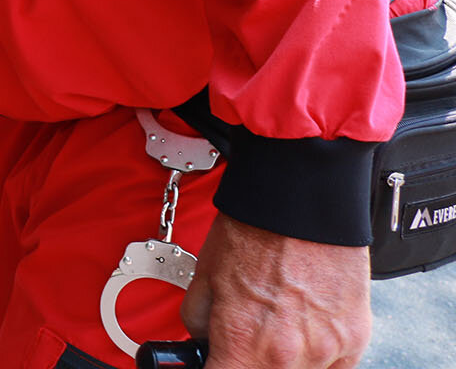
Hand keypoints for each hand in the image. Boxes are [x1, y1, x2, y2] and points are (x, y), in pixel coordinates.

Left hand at [180, 214, 368, 367]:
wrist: (302, 202)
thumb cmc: (253, 231)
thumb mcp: (204, 277)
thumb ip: (199, 322)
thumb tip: (201, 341)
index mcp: (245, 343)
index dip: (212, 367)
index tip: (213, 358)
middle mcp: (289, 355)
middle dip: (246, 360)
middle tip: (243, 337)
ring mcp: (327, 350)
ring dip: (282, 360)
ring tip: (275, 322)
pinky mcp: (355, 339)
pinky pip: (333, 366)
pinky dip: (315, 354)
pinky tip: (302, 327)